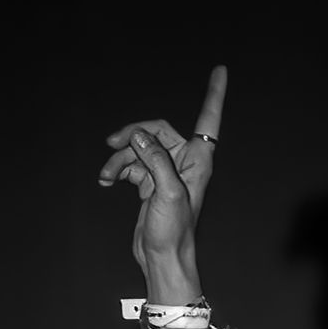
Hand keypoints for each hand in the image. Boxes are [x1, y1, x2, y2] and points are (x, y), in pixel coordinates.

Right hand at [98, 65, 226, 286]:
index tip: (221, 70)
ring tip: (106, 175)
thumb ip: (155, 159)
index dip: (214, 94)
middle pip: (157, 130)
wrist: (161, 258)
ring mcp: (165, 171)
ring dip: (120, 158)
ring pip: (139, 148)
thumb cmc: (173, 231)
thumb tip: (138, 135)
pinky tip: (107, 180)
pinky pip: (131, 164)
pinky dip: (118, 169)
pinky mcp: (149, 182)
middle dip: (133, 135)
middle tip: (112, 144)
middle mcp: (184, 161)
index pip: (208, 119)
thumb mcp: (167, 192)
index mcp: (198, 160)